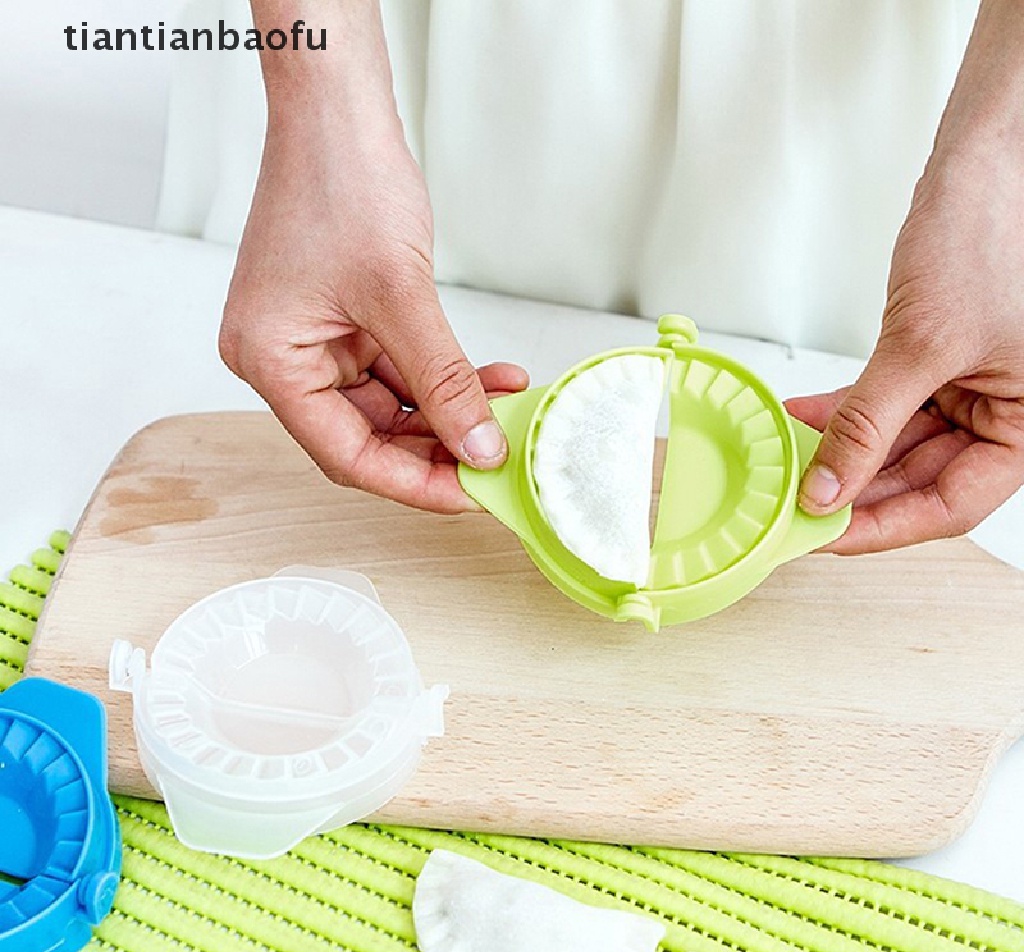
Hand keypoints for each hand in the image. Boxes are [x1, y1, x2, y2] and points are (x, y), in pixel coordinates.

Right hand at [223, 1, 527, 512]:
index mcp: (269, 361)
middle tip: (495, 458)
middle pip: (368, 436)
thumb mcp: (401, 296)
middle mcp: (284, 359)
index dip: (411, 482)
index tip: (469, 495)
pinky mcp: (343, 322)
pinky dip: (442, 377)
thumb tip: (480, 448)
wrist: (338, 111)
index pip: (344, 453)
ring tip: (506, 413)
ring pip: (391, 407)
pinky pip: (399, 369)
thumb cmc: (342, 181)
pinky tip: (491, 379)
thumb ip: (443, 381)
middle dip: (438, 448)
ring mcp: (313, 340)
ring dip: (449, 411)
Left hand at [787, 0, 1023, 553]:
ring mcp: (970, 391)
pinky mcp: (937, 365)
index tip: (823, 536)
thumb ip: (870, 424)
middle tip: (792, 508)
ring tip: (790, 466)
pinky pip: (888, 408)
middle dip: (854, 492)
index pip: (949, 506)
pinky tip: (805, 425)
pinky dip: (846, 416)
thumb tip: (827, 489)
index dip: (882, 525)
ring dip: (842, 455)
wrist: (984, 164)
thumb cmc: (987, 236)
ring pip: (897, 448)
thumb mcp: (921, 346)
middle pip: (919, 481)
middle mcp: (1003, 416)